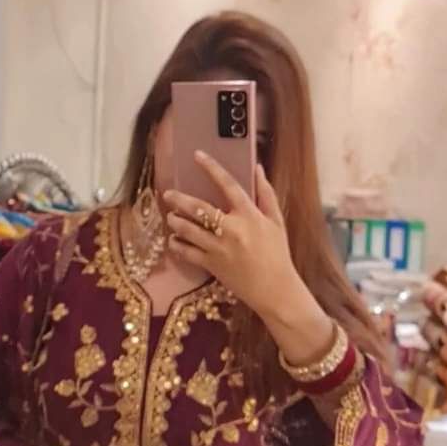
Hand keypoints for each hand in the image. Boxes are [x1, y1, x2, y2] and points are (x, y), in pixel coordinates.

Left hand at [164, 152, 332, 362]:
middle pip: (200, 209)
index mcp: (249, 216)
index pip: (228, 185)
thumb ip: (266, 194)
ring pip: (189, 230)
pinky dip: (177, 246)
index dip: (212, 168)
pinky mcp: (211, 265)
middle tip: (168, 194)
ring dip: (176, 222)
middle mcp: (232, 229)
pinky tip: (173, 241)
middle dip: (180, 200)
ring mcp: (219, 248)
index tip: (198, 155)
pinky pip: (188, 253)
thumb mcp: (276, 222)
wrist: (275, 289)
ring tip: (171, 217)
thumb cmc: (277, 253)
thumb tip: (257, 168)